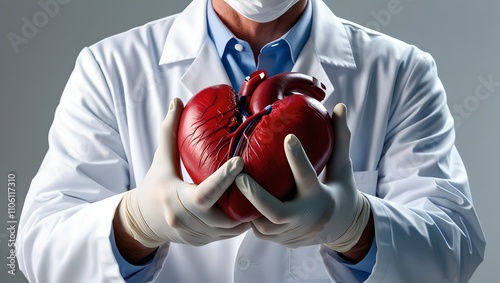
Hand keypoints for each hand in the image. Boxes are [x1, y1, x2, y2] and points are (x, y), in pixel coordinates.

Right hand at [118, 98, 249, 247]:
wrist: (142, 221)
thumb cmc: (153, 185)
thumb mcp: (160, 159)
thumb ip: (169, 131)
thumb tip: (177, 102)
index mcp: (174, 198)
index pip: (204, 192)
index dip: (223, 179)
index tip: (240, 163)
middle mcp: (183, 220)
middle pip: (222, 217)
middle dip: (243, 204)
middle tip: (262, 186)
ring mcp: (193, 234)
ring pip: (227, 230)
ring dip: (245, 217)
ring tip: (263, 199)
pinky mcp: (200, 242)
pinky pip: (225, 237)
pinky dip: (238, 226)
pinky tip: (251, 212)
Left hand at [235, 104, 369, 250]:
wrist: (342, 228)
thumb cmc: (340, 190)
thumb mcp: (342, 166)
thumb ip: (339, 138)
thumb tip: (340, 106)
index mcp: (320, 196)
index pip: (308, 176)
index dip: (298, 158)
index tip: (288, 137)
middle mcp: (306, 217)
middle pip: (277, 211)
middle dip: (255, 194)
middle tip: (239, 175)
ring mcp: (293, 232)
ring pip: (264, 225)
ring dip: (248, 208)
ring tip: (233, 186)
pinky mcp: (282, 241)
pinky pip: (261, 232)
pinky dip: (250, 219)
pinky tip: (239, 202)